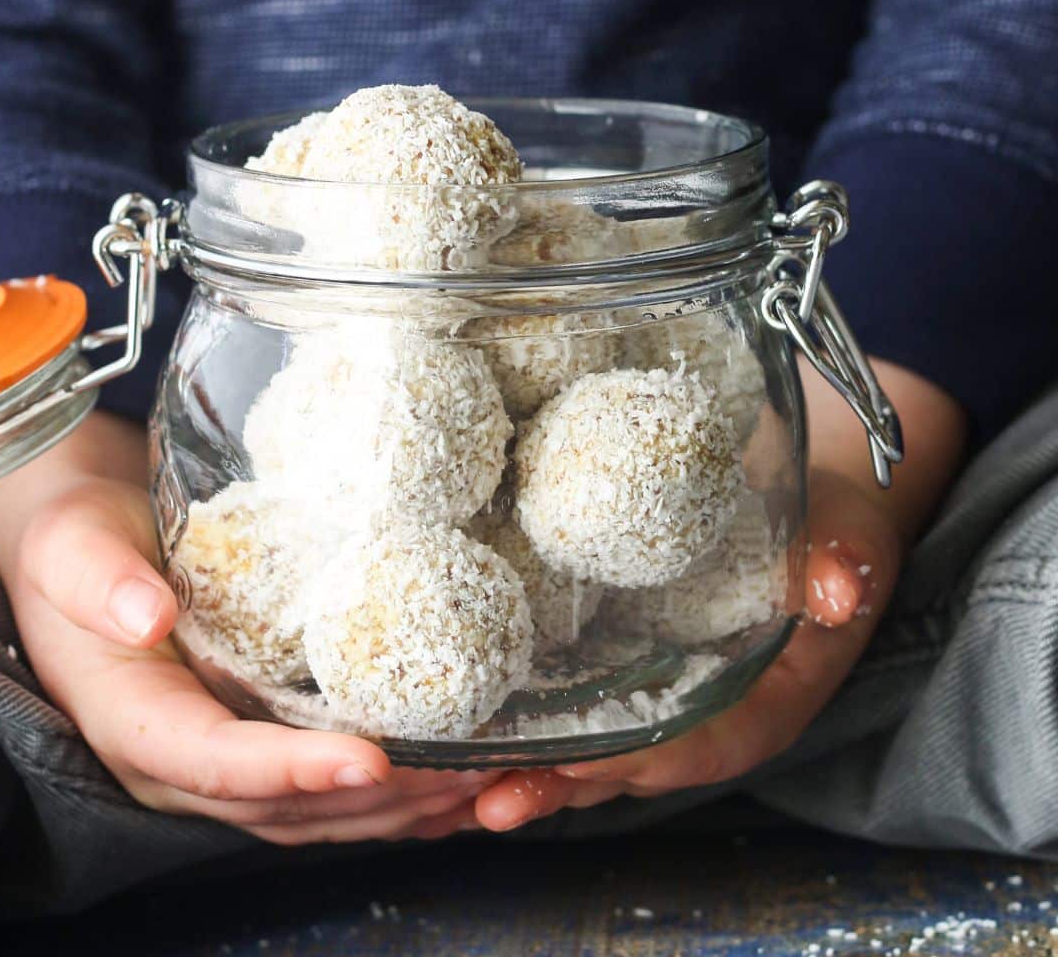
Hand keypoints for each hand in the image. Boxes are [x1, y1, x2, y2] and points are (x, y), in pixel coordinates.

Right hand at [0, 413, 495, 844]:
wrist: (93, 547)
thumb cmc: (79, 541)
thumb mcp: (72, 546)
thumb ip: (98, 579)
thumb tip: (147, 614)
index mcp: (133, 722)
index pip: (214, 763)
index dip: (290, 769)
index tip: (368, 760)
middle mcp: (180, 763)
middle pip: (281, 805)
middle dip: (372, 800)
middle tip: (458, 777)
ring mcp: (219, 763)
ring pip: (312, 812)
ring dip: (395, 809)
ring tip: (475, 785)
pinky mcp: (254, 742)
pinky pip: (322, 789)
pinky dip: (388, 796)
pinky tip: (448, 783)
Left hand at [467, 357, 967, 832]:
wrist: (810, 514)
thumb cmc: (829, 529)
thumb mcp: (846, 539)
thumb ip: (841, 563)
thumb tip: (839, 588)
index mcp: (765, 702)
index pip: (702, 745)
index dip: (642, 757)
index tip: (579, 758)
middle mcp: (713, 718)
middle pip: (636, 766)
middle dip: (567, 784)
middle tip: (494, 798)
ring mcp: (671, 702)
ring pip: (602, 753)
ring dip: (538, 774)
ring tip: (465, 792)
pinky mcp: (636, 674)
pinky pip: (588, 716)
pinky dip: (536, 732)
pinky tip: (477, 740)